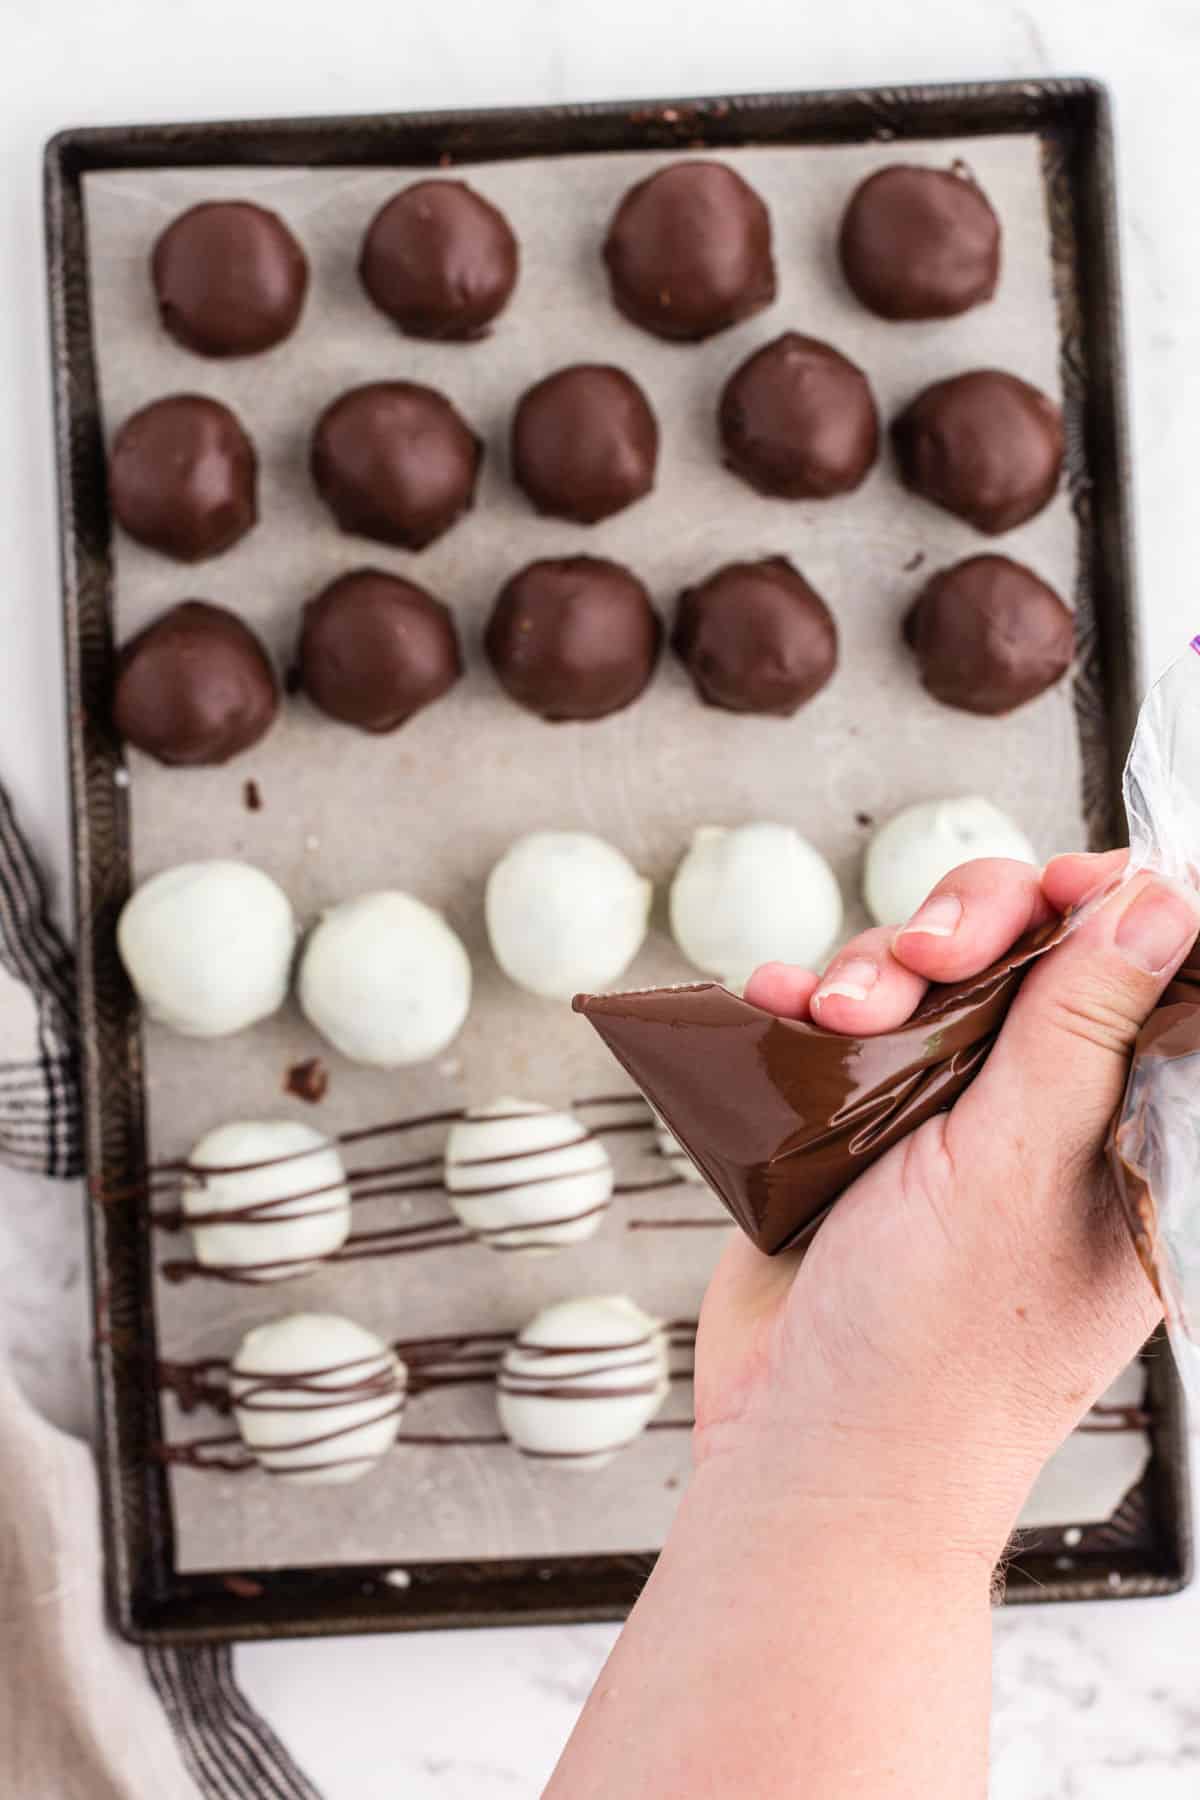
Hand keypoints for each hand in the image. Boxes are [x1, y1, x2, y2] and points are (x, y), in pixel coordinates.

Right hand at [694, 851, 1199, 1562]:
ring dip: (867, 967)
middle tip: (924, 960)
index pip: (1144, 970)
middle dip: (962, 927)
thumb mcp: (1020, 1166)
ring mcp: (941, 1116)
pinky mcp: (852, 1127)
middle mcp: (1038, 1110)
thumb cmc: (940, 1345)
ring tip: (829, 1019)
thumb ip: (1081, 1023)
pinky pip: (833, 1025)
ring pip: (918, 972)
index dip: (1103, 906)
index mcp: (1120, 1124)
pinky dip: (798, 1002)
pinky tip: (776, 1005)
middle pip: (1022, 945)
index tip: (1056, 893)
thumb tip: (1162, 900)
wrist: (809, 1451)